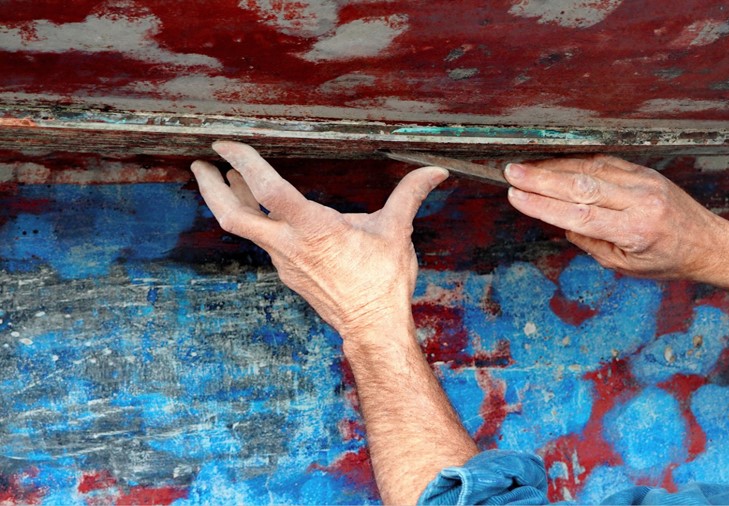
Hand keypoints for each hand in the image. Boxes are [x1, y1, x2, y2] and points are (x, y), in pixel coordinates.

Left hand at [191, 141, 448, 338]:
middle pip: (232, 215)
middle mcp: (289, 244)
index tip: (226, 142)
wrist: (372, 328)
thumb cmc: (383, 282)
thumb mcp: (397, 232)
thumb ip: (410, 194)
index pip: (267, 187)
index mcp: (312, 228)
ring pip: (247, 227)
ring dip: (235, 200)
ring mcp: (285, 261)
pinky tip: (267, 212)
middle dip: (210, 187)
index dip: (243, 160)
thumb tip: (436, 171)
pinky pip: (265, 240)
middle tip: (200, 162)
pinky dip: (257, 219)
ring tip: (228, 177)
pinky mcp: (289, 273)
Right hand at [504, 155, 728, 281]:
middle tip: (511, 172)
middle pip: (581, 185)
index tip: (516, 196)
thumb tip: (562, 222)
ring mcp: (643, 181)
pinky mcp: (642, 170)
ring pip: (589, 168)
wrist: (709, 242)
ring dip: (553, 167)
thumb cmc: (667, 260)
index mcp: (635, 231)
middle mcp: (640, 201)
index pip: (579, 214)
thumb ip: (591, 244)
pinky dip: (575, 163)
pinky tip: (554, 164)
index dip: (543, 204)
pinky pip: (603, 162)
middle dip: (541, 178)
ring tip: (525, 168)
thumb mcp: (626, 266)